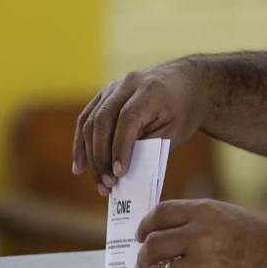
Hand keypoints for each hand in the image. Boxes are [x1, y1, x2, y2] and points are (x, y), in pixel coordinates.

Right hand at [72, 61, 207, 194]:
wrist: (186, 83)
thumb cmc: (184, 111)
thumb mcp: (175, 131)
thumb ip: (150, 147)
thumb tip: (121, 171)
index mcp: (150, 90)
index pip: (127, 119)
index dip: (120, 147)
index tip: (118, 173)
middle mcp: (127, 84)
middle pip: (103, 120)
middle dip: (101, 156)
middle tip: (107, 184)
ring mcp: (112, 87)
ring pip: (90, 121)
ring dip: (89, 155)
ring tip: (98, 181)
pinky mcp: (104, 95)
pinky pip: (86, 119)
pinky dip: (82, 144)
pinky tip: (80, 166)